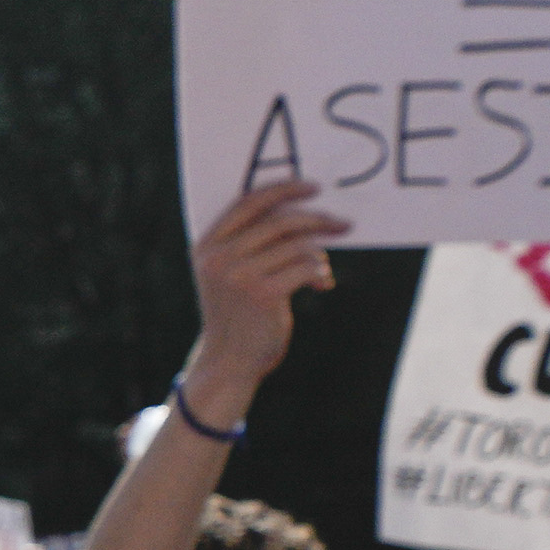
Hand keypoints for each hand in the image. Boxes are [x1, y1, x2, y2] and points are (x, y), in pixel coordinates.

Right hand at [184, 183, 338, 406]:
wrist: (229, 361)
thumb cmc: (238, 314)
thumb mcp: (231, 274)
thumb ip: (251, 243)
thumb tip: (306, 213)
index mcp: (207, 246)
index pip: (248, 202)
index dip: (284, 189)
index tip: (314, 187)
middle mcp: (218, 258)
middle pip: (280, 220)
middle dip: (318, 220)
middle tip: (343, 225)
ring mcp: (238, 276)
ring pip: (298, 244)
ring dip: (319, 255)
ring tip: (322, 270)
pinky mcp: (262, 294)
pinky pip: (306, 266)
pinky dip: (320, 271)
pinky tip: (321, 284)